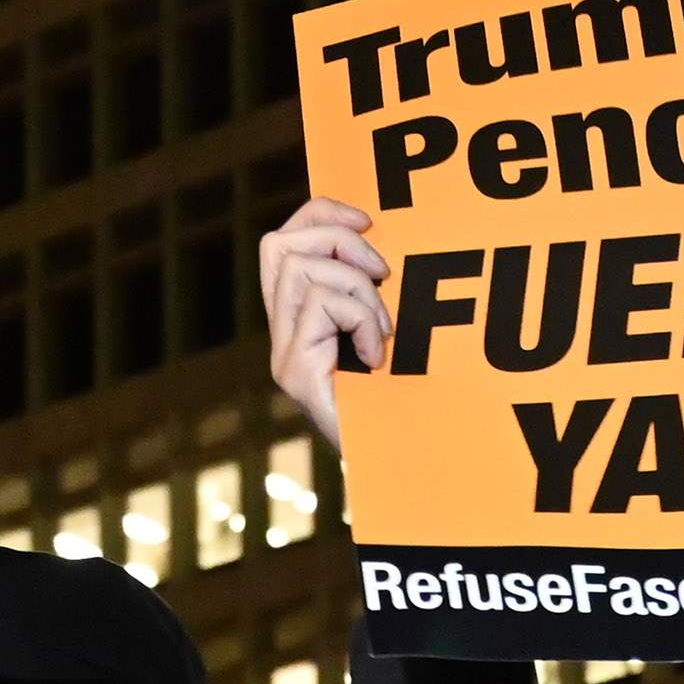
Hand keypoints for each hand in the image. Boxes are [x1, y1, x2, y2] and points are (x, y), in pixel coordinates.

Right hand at [257, 195, 386, 449]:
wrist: (402, 469)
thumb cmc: (405, 403)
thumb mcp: (388, 330)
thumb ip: (370, 292)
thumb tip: (377, 235)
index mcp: (298, 322)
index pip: (282, 242)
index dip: (319, 214)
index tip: (367, 220)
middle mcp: (281, 337)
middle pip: (278, 245)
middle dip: (337, 241)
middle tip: (381, 273)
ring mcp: (283, 356)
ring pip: (301, 271)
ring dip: (357, 289)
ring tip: (382, 329)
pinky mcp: (295, 373)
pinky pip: (321, 306)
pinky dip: (360, 319)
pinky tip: (377, 355)